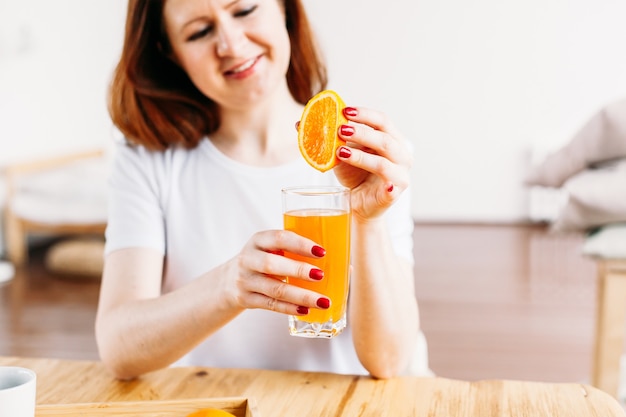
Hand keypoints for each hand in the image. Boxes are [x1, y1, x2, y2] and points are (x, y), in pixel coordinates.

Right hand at [226, 230, 329, 315]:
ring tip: (322, 301)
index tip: (321, 251)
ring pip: (274, 289)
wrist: (229, 280)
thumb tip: (346, 266)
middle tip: (321, 275)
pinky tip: (306, 310)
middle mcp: (248, 259)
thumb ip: (298, 252)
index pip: (279, 238)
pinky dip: (289, 309)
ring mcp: (245, 280)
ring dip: (300, 295)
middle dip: (298, 270)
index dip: (300, 244)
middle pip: (272, 264)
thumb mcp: (272, 249)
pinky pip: (270, 305)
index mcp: (258, 240)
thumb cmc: (264, 260)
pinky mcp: (246, 299)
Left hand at [333, 106, 412, 220]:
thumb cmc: (354, 175)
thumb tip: (299, 124)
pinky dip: (387, 186)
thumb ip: (328, 139)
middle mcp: (401, 155)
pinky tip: (384, 185)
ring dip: (361, 157)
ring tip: (340, 153)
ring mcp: (400, 175)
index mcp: (392, 139)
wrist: (357, 204)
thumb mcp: (340, 153)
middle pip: (384, 139)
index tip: (344, 111)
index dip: (365, 114)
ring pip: (383, 163)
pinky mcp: (394, 194)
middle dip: (361, 133)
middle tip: (339, 130)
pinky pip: (391, 189)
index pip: (382, 121)